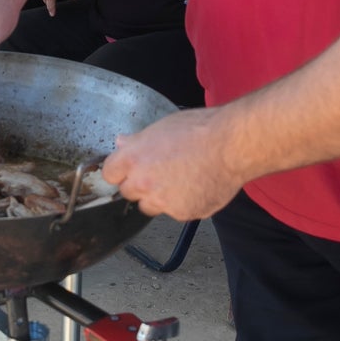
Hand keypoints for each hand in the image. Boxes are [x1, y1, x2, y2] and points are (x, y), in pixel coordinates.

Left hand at [102, 108, 241, 220]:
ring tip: (182, 180)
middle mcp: (143, 183)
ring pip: (151, 206)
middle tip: (160, 173)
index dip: (120, 170)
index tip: (129, 169)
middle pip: (128, 193)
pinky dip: (185, 203)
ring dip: (160, 198)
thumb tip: (122, 143)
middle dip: (140, 185)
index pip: (109, 173)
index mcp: (133, 158)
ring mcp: (162, 202)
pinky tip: (198, 187)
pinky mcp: (182, 214)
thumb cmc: (200, 130)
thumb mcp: (163, 126)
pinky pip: (177, 212)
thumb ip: (139, 141)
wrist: (230, 146)